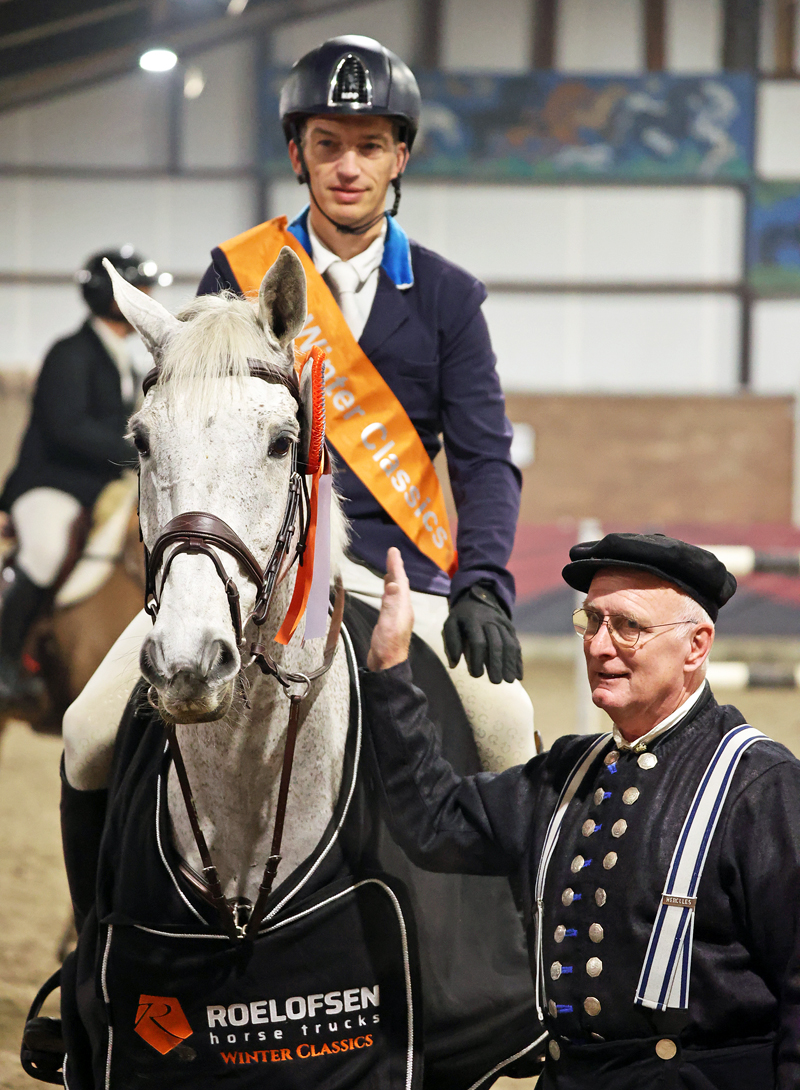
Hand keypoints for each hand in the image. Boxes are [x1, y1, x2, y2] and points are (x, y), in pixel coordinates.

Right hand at [367, 547, 414, 670]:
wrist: (387, 666)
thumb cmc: (388, 645)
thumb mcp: (389, 623)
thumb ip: (391, 603)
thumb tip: (392, 583)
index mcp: (403, 607)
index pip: (400, 581)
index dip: (396, 565)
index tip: (393, 550)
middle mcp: (402, 609)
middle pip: (400, 584)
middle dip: (396, 568)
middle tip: (392, 554)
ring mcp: (396, 615)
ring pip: (396, 591)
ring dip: (393, 578)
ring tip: (390, 566)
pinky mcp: (389, 621)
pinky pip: (390, 599)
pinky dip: (388, 589)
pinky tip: (386, 589)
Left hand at [442, 583, 522, 683]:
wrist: (478, 597)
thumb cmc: (461, 617)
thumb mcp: (450, 624)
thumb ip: (451, 643)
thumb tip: (453, 665)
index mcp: (473, 620)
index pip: (477, 642)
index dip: (477, 659)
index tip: (476, 675)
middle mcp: (490, 621)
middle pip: (496, 644)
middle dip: (496, 664)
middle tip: (495, 682)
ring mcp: (503, 624)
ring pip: (509, 644)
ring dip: (510, 664)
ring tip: (509, 681)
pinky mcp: (511, 628)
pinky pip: (516, 645)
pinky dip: (518, 661)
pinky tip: (519, 675)